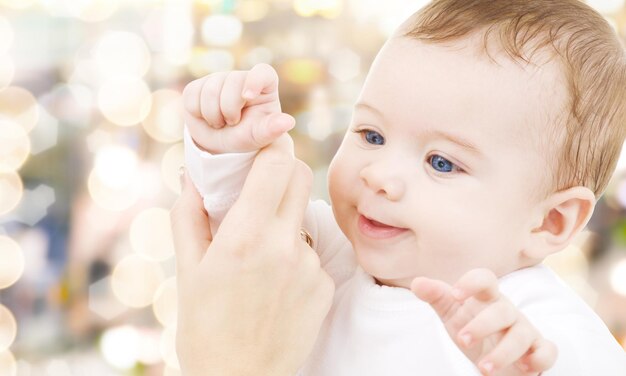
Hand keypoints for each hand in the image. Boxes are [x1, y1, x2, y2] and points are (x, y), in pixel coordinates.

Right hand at [170, 135, 334, 375]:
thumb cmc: (203, 328)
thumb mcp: (186, 270)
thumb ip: (189, 215)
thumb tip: (193, 176)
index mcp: (244, 236)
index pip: (277, 163)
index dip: (270, 147)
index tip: (260, 149)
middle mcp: (284, 246)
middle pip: (302, 176)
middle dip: (282, 172)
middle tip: (260, 189)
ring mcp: (310, 267)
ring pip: (304, 217)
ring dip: (285, 222)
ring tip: (260, 258)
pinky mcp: (326, 287)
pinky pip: (313, 254)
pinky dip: (295, 258)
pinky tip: (276, 285)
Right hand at [182, 63, 294, 153]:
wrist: (220, 144)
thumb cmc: (246, 137)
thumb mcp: (259, 137)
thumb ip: (272, 129)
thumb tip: (288, 121)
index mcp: (264, 86)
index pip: (263, 72)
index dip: (254, 80)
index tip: (248, 96)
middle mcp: (242, 78)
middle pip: (232, 81)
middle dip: (229, 109)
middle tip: (232, 123)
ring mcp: (219, 79)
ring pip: (210, 89)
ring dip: (213, 115)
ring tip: (220, 123)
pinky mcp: (198, 86)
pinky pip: (193, 95)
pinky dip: (198, 113)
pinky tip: (206, 118)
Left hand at [411, 269, 556, 375]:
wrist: (494, 356)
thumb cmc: (472, 328)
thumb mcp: (451, 313)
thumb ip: (437, 297)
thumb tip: (417, 283)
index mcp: (486, 298)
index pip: (485, 278)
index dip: (472, 282)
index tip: (455, 295)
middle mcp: (507, 311)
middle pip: (502, 310)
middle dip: (482, 326)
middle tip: (462, 341)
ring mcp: (525, 329)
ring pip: (522, 334)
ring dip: (503, 353)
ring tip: (483, 368)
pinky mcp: (538, 349)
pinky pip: (547, 350)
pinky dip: (540, 358)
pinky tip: (524, 367)